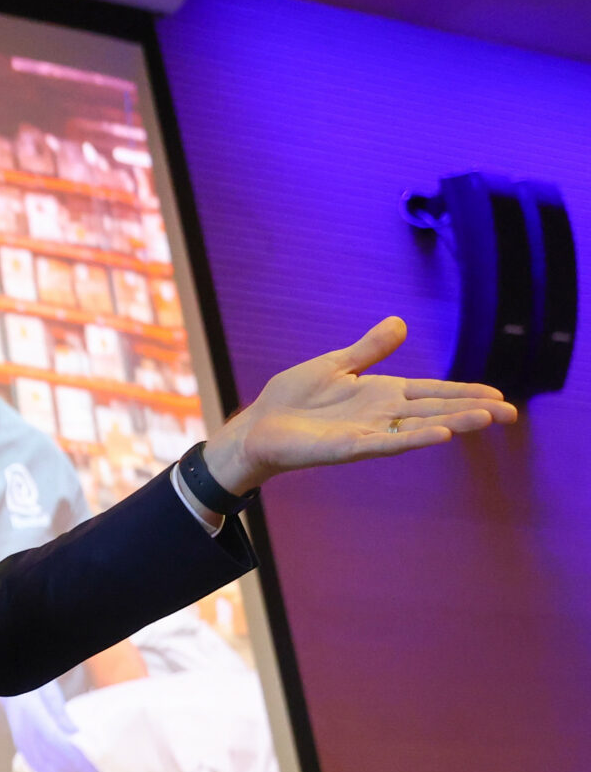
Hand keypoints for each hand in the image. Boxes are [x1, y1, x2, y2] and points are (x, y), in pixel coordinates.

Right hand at [1, 681, 100, 771]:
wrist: (12, 692)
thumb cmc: (35, 688)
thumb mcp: (49, 692)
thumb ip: (60, 713)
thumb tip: (74, 733)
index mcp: (34, 717)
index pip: (57, 743)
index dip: (76, 756)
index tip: (94, 764)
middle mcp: (26, 735)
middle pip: (53, 762)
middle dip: (77, 769)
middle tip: (97, 771)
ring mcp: (24, 746)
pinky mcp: (24, 751)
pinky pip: (39, 771)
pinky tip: (69, 771)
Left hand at [208, 317, 517, 492]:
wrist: (260, 425)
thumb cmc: (294, 399)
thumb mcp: (336, 365)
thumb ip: (369, 350)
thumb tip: (400, 323)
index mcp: (381, 394)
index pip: (432, 392)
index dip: (464, 393)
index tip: (499, 395)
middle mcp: (381, 415)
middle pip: (435, 410)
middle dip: (472, 410)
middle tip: (511, 413)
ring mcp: (368, 433)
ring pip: (419, 428)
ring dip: (453, 423)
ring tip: (487, 419)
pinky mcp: (349, 448)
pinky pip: (387, 442)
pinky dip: (414, 438)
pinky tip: (440, 434)